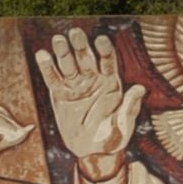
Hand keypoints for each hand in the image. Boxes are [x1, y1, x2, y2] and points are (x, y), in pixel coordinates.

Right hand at [35, 28, 145, 180]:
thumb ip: (130, 106)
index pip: (108, 61)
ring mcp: (76, 86)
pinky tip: (42, 54)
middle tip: (75, 32)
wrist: (93, 151)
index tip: (101, 39)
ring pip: (68, 65)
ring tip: (58, 39)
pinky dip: (47, 67)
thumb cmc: (114, 137)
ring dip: (63, 51)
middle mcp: (93, 80)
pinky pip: (53, 79)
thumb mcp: (124, 124)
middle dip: (81, 45)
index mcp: (111, 83)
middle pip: (86, 58)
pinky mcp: (60, 95)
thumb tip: (140, 89)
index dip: (105, 50)